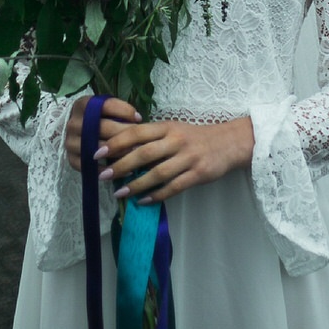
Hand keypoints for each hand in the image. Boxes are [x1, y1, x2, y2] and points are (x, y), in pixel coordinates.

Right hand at [65, 95, 142, 172]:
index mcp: (82, 105)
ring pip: (97, 148)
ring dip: (118, 152)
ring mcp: (70, 142)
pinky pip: (91, 166)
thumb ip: (118, 110)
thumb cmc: (96, 118)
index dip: (124, 111)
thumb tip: (137, 119)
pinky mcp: (71, 159)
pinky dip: (108, 169)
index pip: (105, 105)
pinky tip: (124, 170)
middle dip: (125, 134)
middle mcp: (73, 123)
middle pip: (102, 127)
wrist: (76, 131)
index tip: (138, 118)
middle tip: (141, 139)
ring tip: (135, 154)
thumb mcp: (103, 108)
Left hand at [95, 116, 254, 204]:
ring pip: (157, 173)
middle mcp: (177, 140)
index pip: (137, 132)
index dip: (116, 142)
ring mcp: (188, 157)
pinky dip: (156, 195)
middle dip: (120, 165)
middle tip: (102, 176)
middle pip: (144, 153)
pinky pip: (173, 187)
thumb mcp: (174, 129)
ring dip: (136, 184)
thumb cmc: (195, 136)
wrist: (229, 142)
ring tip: (120, 193)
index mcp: (168, 126)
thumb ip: (152, 137)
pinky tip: (143, 201)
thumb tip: (121, 150)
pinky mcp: (198, 174)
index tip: (98, 153)